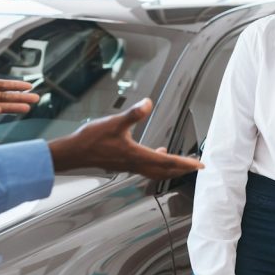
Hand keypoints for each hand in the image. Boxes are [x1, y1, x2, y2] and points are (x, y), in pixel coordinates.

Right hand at [47, 98, 203, 179]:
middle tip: (195, 167)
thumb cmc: (92, 139)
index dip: (185, 163)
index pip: (168, 161)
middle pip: (165, 170)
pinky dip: (156, 163)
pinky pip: (145, 167)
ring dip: (169, 168)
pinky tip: (156, 152)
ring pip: (155, 170)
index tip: (199, 165)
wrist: (74, 153)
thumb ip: (133, 114)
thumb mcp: (114, 122)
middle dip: (182, 169)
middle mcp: (135, 164)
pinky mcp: (123, 163)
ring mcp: (129, 165)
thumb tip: (148, 103)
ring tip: (180, 164)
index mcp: (137, 155)